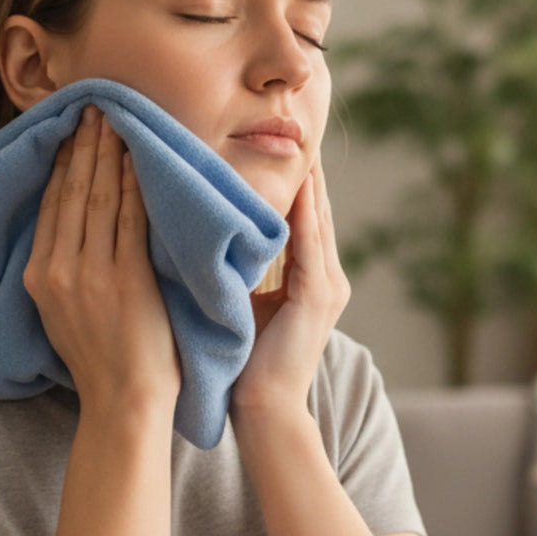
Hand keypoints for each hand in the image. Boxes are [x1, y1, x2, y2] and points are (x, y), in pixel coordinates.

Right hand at [23, 106, 180, 413]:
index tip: (70, 131)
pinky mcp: (127, 280)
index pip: (50, 205)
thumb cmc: (101, 360)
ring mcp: (92, 274)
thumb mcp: (61, 313)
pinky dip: (134, 184)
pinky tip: (137, 158)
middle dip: (83, 146)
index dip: (61, 163)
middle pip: (71, 192)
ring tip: (115, 120)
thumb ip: (62, 271)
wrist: (123, 402)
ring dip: (107, 154)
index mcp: (38, 277)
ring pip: (99, 198)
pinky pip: (131, 220)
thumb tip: (70, 231)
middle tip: (95, 108)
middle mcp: (58, 271)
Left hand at [229, 160, 350, 419]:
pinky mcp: (318, 297)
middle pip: (316, 209)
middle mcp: (327, 277)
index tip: (270, 141)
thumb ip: (241, 269)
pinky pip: (309, 243)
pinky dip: (302, 211)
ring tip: (291, 140)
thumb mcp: (243, 302)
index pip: (302, 216)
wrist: (262, 412)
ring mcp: (328, 287)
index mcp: (310, 279)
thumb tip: (208, 232)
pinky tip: (295, 183)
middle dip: (301, 169)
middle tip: (286, 123)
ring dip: (304, 180)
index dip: (290, 180)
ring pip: (317, 218)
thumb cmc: (242, 364)